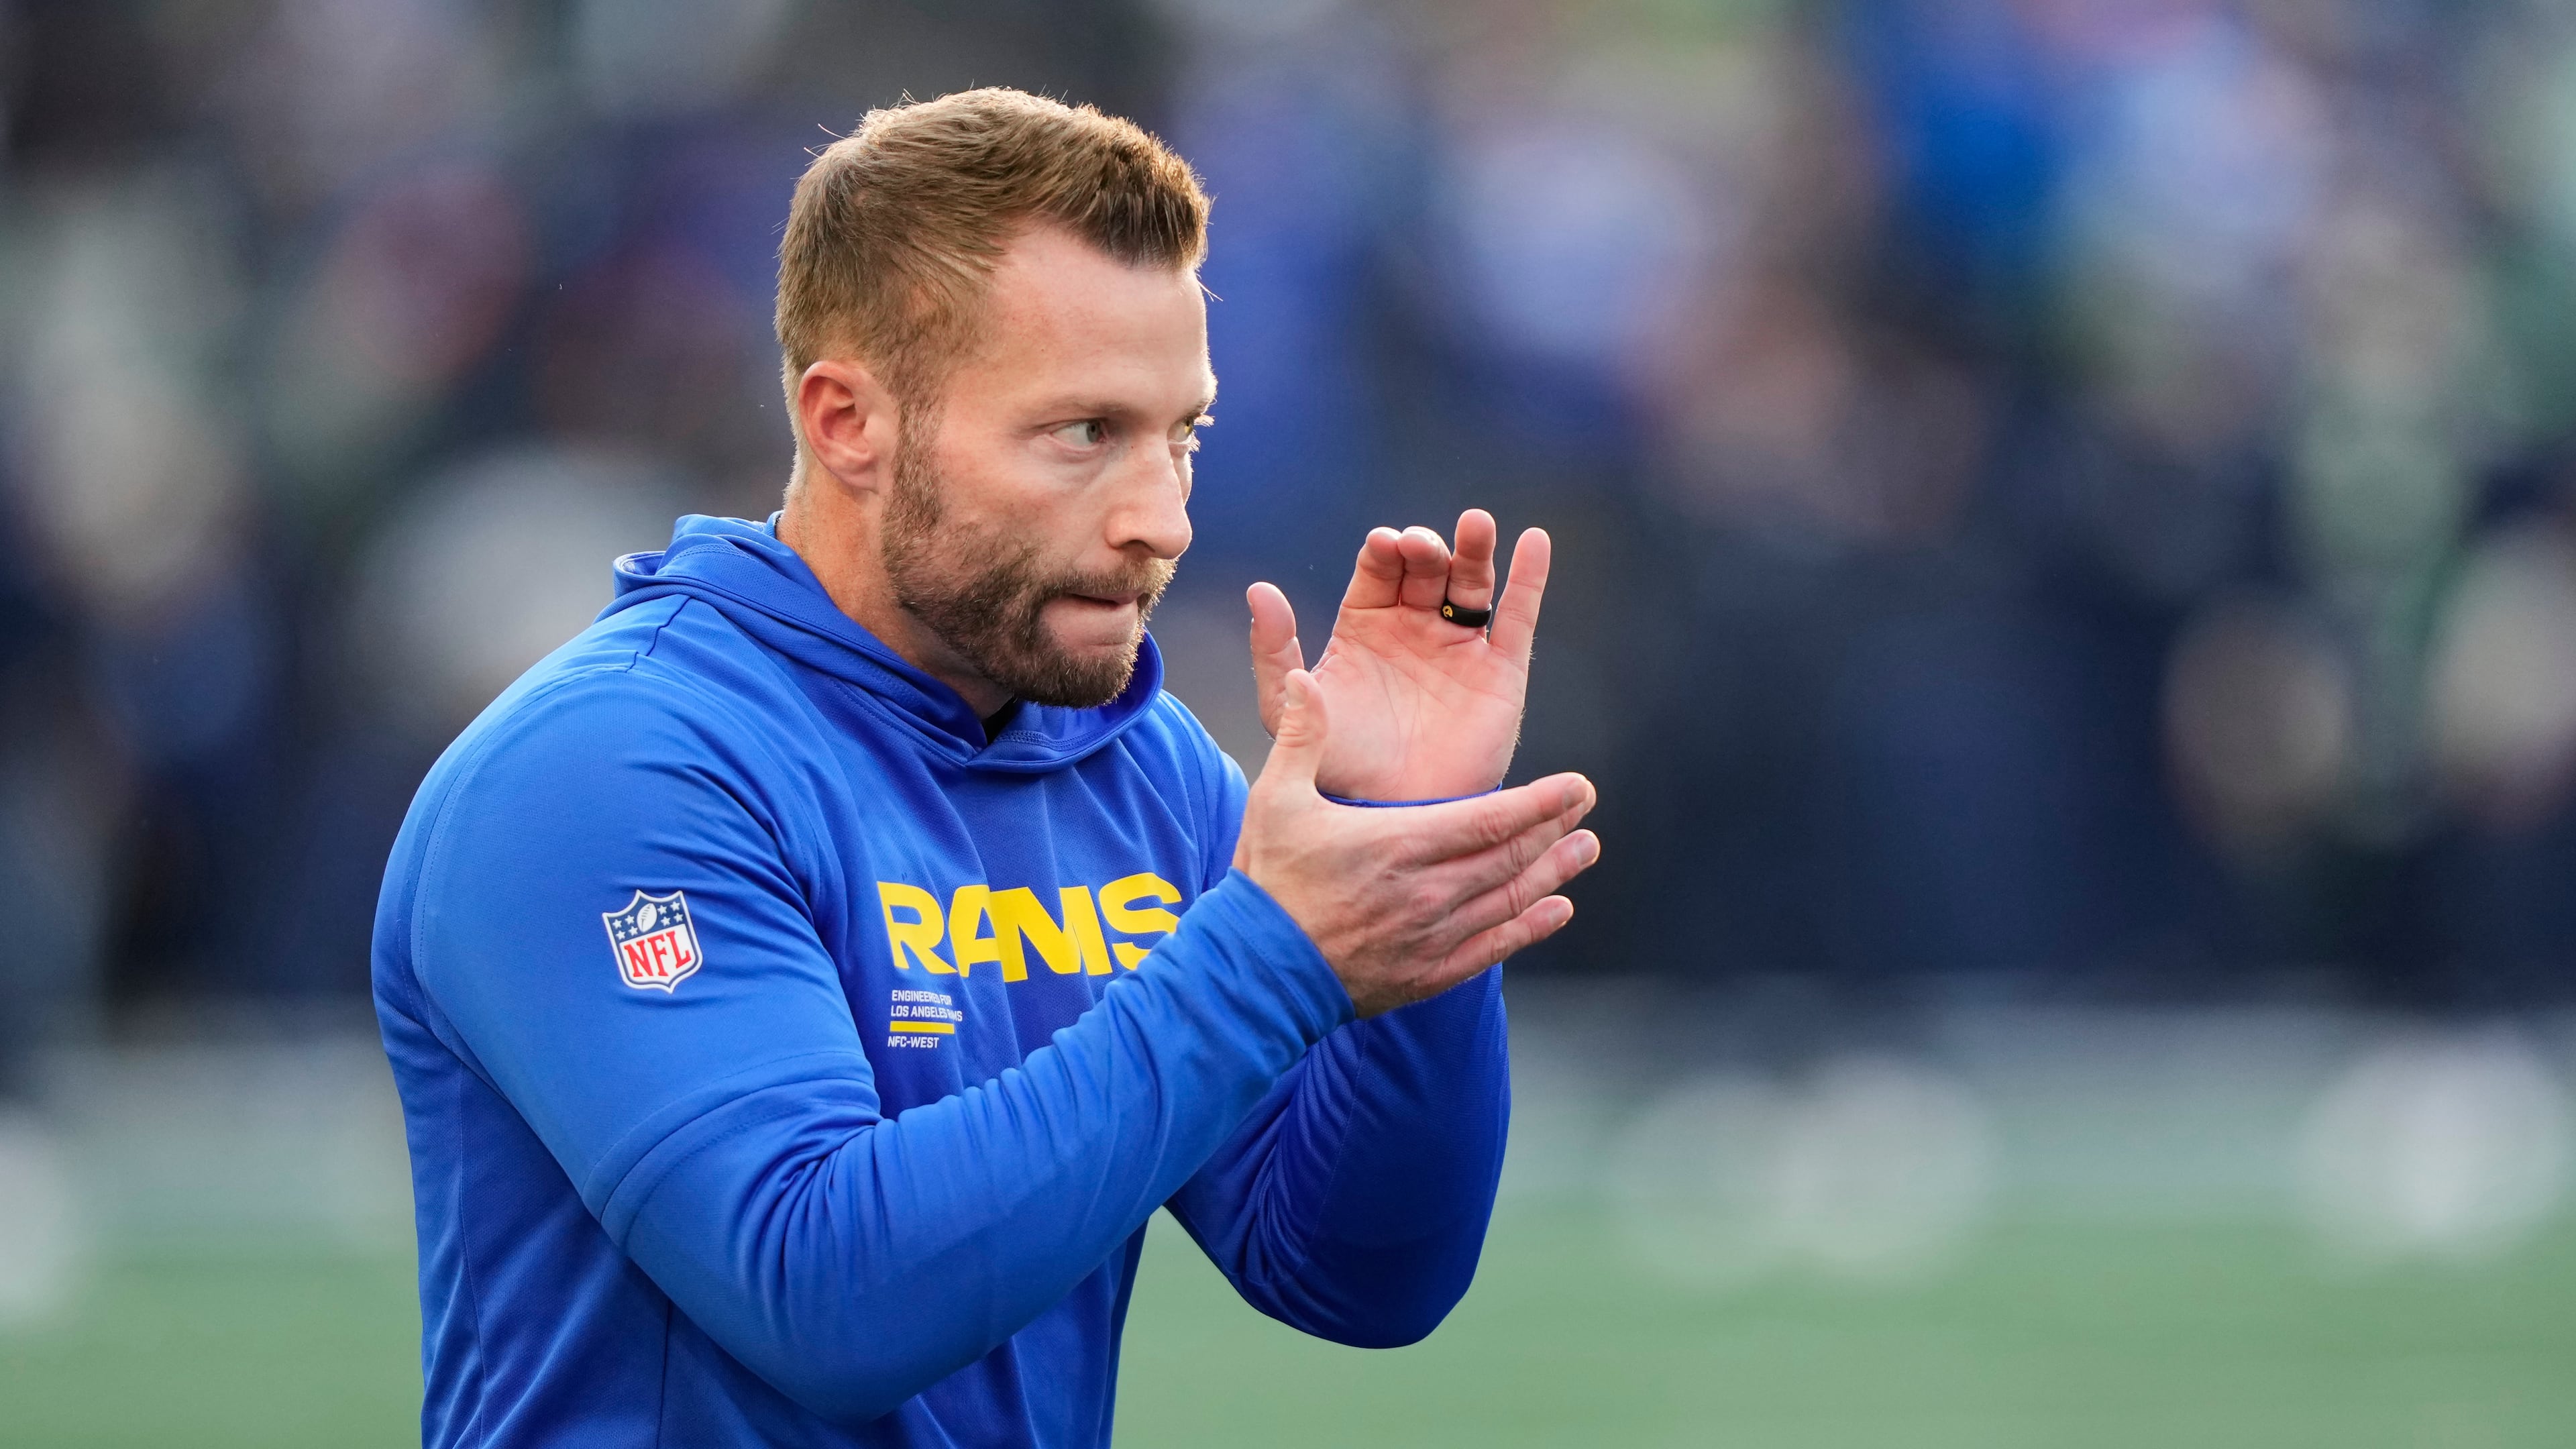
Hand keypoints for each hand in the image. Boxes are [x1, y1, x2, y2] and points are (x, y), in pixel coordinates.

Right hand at [1234, 669, 1598, 1016]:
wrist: (1256, 974)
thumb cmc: (1268, 883)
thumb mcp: (1274, 799)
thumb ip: (1300, 737)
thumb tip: (1302, 680)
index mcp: (1400, 844)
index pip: (1491, 819)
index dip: (1541, 802)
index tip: (1576, 787)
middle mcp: (1428, 891)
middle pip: (1511, 857)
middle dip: (1554, 830)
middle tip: (1585, 809)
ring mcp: (1432, 936)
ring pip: (1510, 899)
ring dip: (1554, 874)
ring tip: (1585, 851)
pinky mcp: (1428, 972)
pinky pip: (1493, 947)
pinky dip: (1530, 928)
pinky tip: (1556, 911)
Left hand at [1248, 510, 1547, 800]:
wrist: (1390, 816)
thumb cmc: (1335, 767)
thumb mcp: (1287, 709)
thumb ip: (1273, 652)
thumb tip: (1260, 590)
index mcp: (1366, 625)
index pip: (1378, 570)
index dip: (1383, 552)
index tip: (1383, 546)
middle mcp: (1415, 627)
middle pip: (1427, 567)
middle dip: (1426, 547)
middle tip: (1422, 546)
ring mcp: (1460, 646)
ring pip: (1471, 582)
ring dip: (1475, 549)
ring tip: (1476, 524)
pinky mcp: (1501, 672)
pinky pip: (1518, 618)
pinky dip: (1529, 578)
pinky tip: (1534, 542)